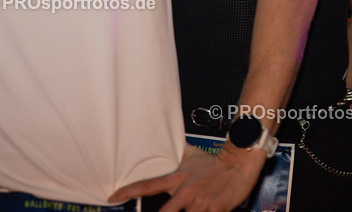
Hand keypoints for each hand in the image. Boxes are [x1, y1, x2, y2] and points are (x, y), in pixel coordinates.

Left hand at [111, 143, 265, 211]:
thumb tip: (165, 145)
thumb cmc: (215, 161)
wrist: (239, 161)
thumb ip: (176, 157)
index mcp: (177, 178)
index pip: (147, 185)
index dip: (127, 192)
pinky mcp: (214, 210)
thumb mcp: (191, 156)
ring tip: (191, 210)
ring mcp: (199, 203)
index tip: (112, 198)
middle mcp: (185, 191)